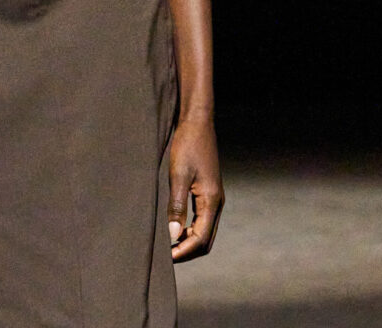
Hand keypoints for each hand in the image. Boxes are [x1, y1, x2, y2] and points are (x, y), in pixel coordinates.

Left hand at [167, 116, 223, 262]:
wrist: (197, 122)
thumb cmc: (187, 145)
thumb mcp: (178, 174)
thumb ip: (176, 206)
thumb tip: (172, 236)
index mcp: (211, 201)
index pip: (200, 239)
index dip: (183, 251)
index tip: (165, 258)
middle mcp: (216, 203)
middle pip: (205, 240)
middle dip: (187, 251)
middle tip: (165, 256)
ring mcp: (213, 198)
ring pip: (204, 231)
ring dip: (187, 241)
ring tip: (167, 244)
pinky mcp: (207, 192)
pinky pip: (201, 219)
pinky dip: (189, 229)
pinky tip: (174, 226)